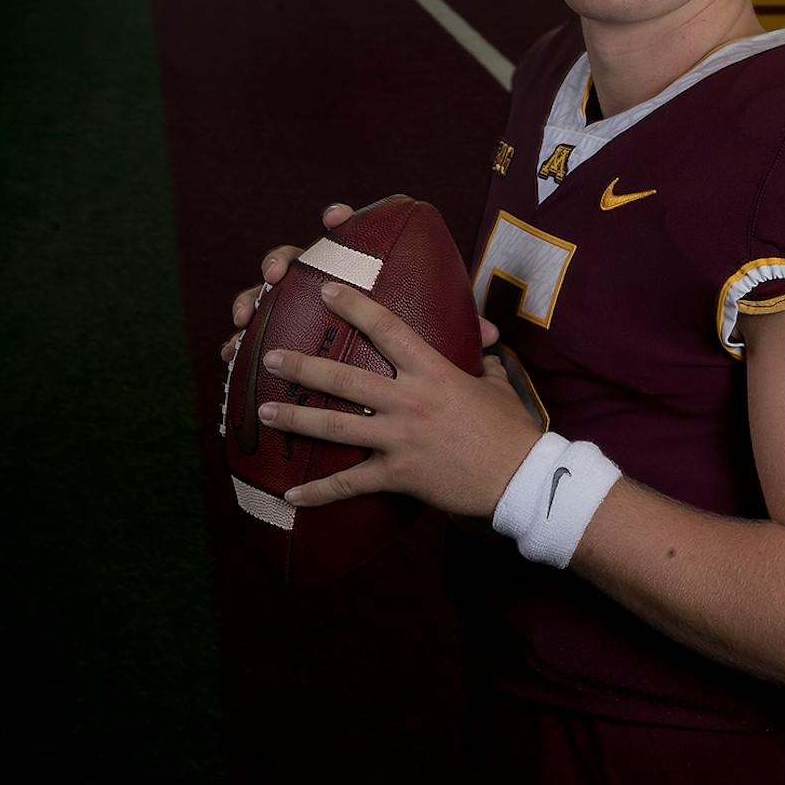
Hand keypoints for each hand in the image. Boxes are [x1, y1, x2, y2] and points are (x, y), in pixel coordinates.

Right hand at [219, 202, 497, 362]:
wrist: (390, 386)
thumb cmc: (417, 354)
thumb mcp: (440, 343)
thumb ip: (460, 333)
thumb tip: (492, 335)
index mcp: (363, 275)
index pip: (352, 236)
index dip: (341, 219)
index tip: (334, 216)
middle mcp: (325, 284)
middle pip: (298, 259)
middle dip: (284, 259)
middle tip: (279, 273)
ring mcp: (299, 309)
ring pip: (267, 294)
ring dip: (251, 297)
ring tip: (246, 314)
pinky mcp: (282, 338)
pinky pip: (252, 336)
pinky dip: (237, 342)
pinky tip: (229, 354)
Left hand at [253, 281, 540, 517]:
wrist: (521, 478)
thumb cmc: (512, 429)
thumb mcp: (496, 384)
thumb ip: (478, 362)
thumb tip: (478, 346)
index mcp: (433, 372)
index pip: (388, 329)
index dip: (355, 306)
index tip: (327, 290)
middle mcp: (410, 401)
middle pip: (344, 379)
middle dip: (302, 367)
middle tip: (269, 356)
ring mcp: (401, 439)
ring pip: (336, 427)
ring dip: (295, 419)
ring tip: (263, 411)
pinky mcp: (399, 475)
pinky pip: (350, 484)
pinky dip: (318, 492)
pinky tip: (288, 494)